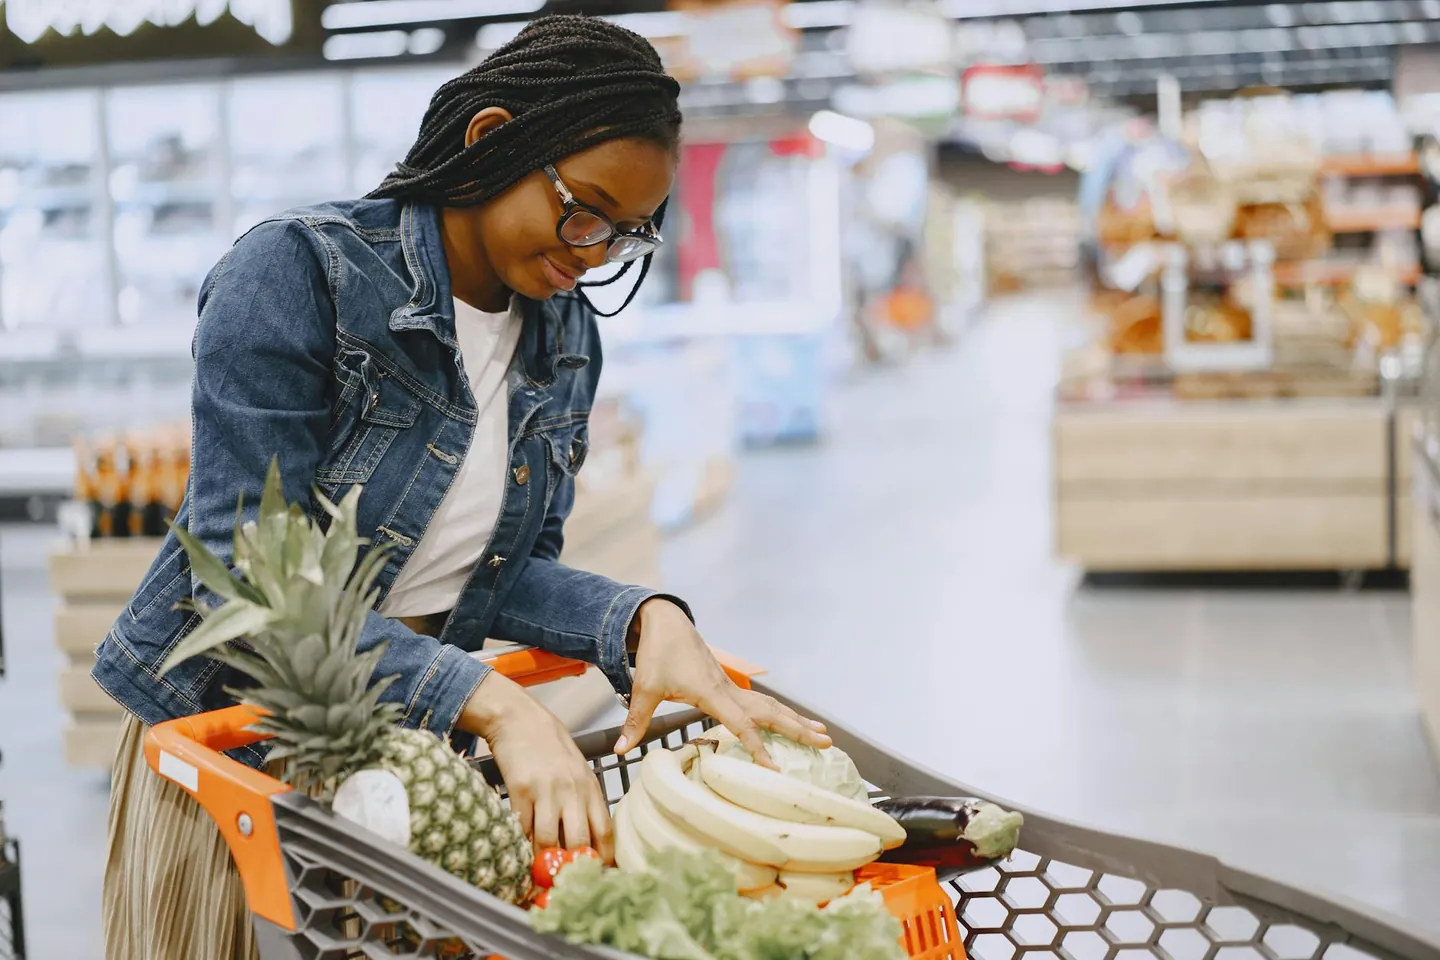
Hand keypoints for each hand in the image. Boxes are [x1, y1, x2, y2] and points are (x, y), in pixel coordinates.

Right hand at [460, 671, 614, 863]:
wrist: (521, 720)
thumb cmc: (551, 748)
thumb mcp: (577, 772)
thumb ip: (584, 804)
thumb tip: (586, 844)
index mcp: (591, 788)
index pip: (604, 833)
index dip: (602, 861)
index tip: (597, 879)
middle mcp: (572, 791)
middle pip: (578, 844)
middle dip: (571, 870)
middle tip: (564, 886)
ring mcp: (546, 791)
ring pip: (546, 842)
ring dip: (541, 863)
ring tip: (538, 876)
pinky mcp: (521, 790)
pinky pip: (522, 828)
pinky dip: (521, 844)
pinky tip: (520, 851)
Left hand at [613, 599, 830, 767]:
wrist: (665, 621)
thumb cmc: (656, 653)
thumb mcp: (644, 688)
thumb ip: (636, 720)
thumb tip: (620, 751)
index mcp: (711, 692)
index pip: (741, 724)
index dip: (757, 747)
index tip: (774, 769)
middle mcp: (728, 689)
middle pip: (770, 713)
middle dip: (798, 729)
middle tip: (827, 743)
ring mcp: (730, 686)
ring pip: (770, 706)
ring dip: (795, 720)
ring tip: (822, 734)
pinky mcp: (727, 684)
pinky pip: (760, 702)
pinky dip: (780, 713)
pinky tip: (791, 721)